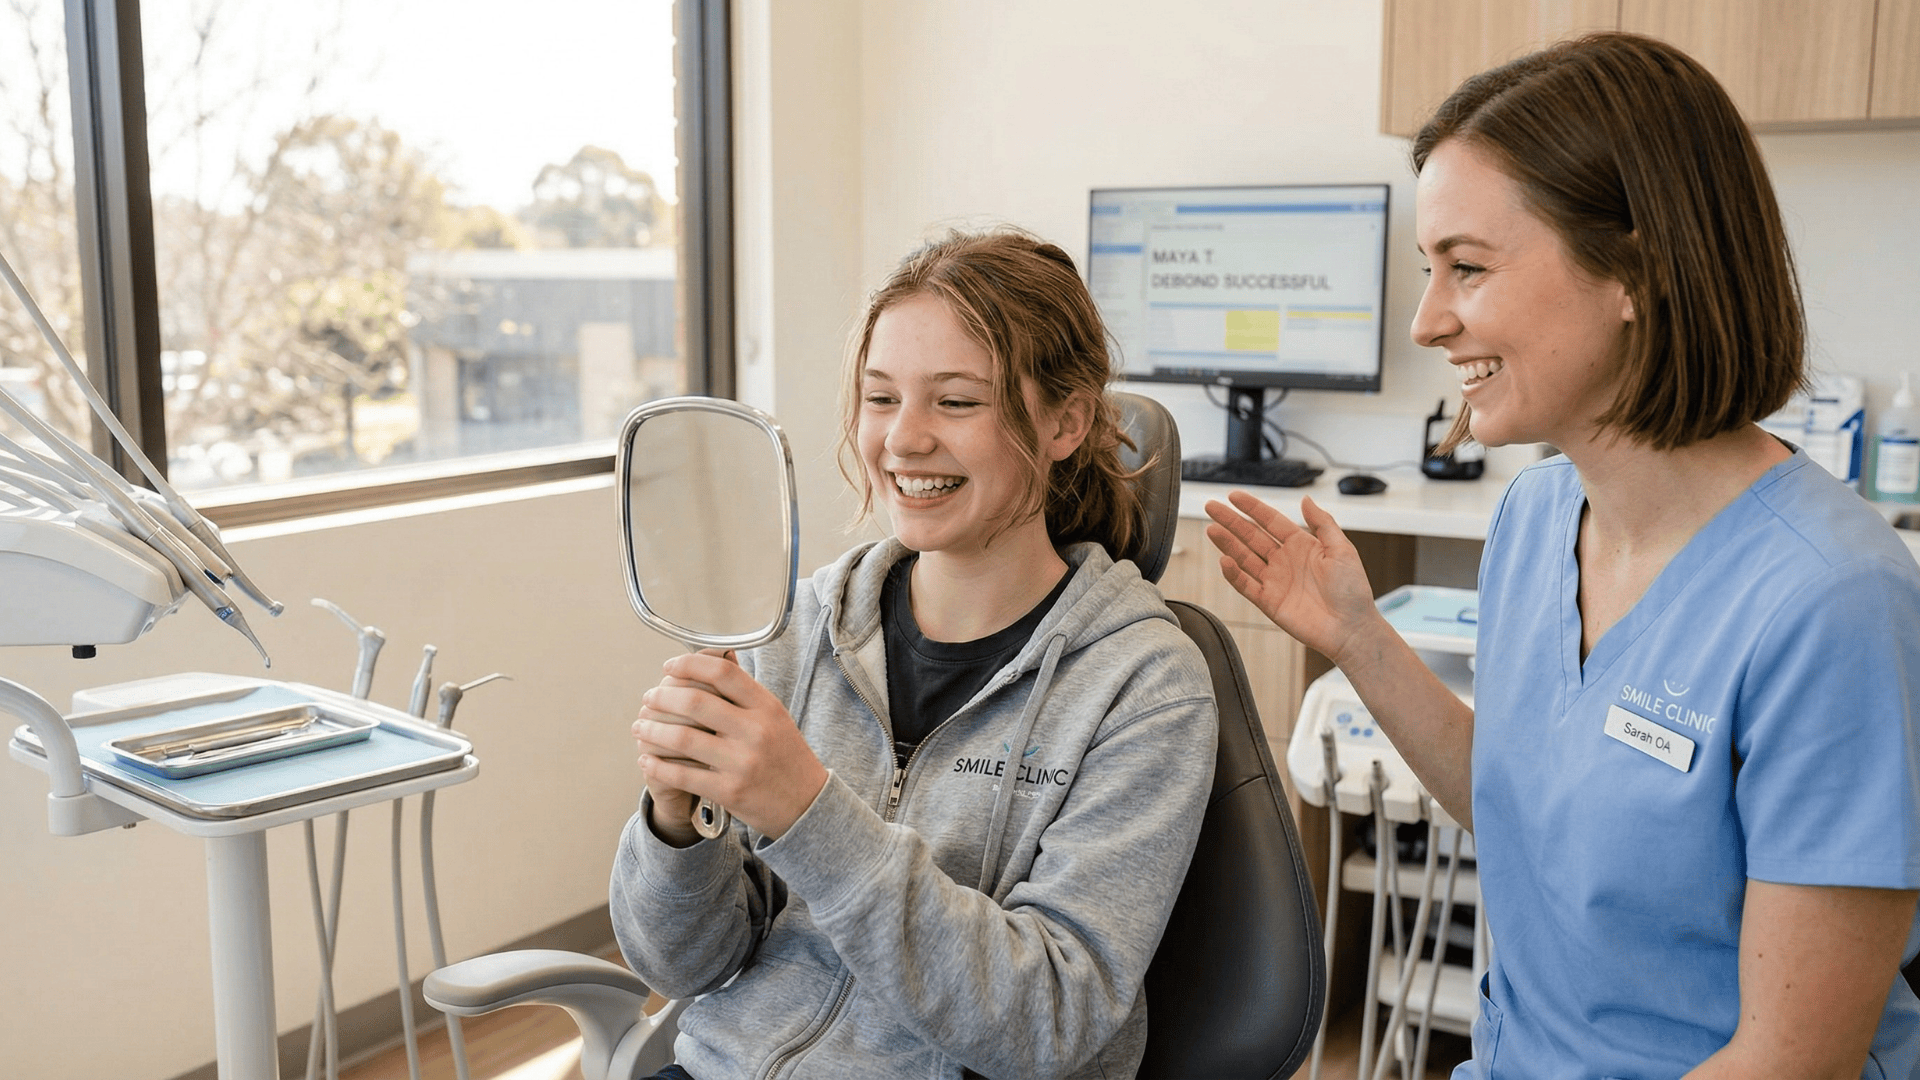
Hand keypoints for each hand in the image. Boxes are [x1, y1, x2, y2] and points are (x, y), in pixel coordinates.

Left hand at [633, 651, 829, 840]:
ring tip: (640, 726)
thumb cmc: (786, 756)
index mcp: (767, 707)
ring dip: (652, 730)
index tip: (668, 667)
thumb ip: (745, 692)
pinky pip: (682, 774)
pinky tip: (647, 759)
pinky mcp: (729, 791)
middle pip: (695, 702)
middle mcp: (755, 731)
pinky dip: (658, 765)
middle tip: (648, 698)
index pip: (722, 672)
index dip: (688, 665)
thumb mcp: (775, 716)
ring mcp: (742, 762)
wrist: (807, 804)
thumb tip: (715, 659)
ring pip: (682, 738)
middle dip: (662, 697)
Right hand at [1204, 491, 1384, 666]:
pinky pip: (1246, 585)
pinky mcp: (1269, 602)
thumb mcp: (1343, 550)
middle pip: (1252, 536)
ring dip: (1227, 543)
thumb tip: (1306, 500)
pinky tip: (1224, 560)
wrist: (1351, 628)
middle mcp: (1284, 561)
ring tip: (1211, 529)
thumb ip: (1323, 523)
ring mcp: (1275, 581)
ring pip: (1244, 557)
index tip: (1234, 496)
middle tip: (1212, 507)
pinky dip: (1234, 574)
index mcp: (1302, 545)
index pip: (1271, 521)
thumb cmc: (1353, 591)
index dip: (1252, 508)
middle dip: (1231, 521)